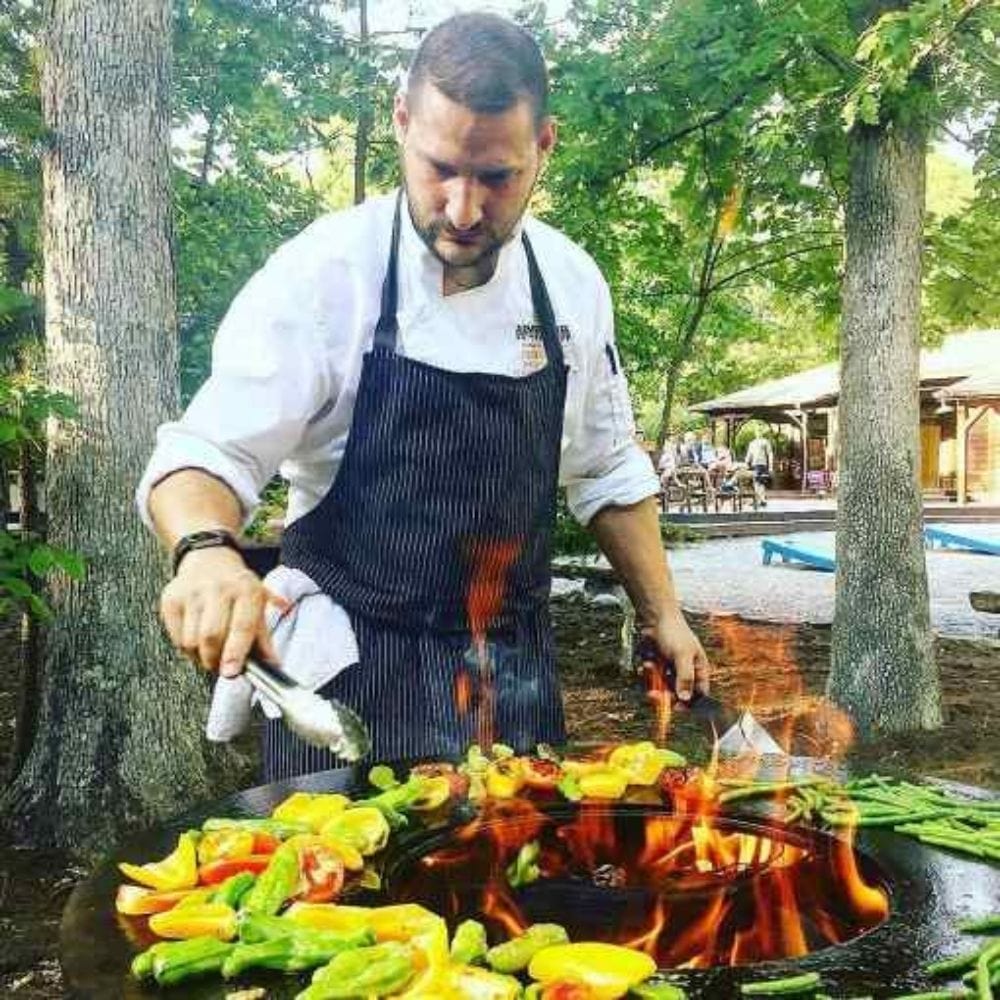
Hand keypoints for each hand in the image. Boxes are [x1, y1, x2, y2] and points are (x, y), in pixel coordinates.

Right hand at [159, 546, 288, 675]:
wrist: (209, 559)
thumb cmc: (238, 589)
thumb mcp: (259, 605)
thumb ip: (265, 637)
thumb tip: (273, 666)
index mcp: (247, 590)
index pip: (241, 626)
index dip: (235, 652)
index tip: (231, 672)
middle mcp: (219, 588)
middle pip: (211, 637)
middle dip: (215, 660)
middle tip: (221, 666)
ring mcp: (192, 593)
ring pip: (191, 641)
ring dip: (200, 656)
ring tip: (210, 650)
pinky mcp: (171, 599)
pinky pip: (176, 638)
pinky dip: (186, 647)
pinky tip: (196, 638)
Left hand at [638, 609, 709, 702]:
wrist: (654, 617)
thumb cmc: (674, 632)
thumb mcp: (682, 655)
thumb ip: (685, 677)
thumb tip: (686, 699)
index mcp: (699, 669)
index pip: (698, 694)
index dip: (689, 703)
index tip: (676, 708)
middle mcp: (686, 671)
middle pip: (678, 694)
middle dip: (665, 693)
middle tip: (653, 695)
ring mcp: (671, 669)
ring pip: (663, 687)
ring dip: (655, 679)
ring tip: (650, 664)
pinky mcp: (658, 667)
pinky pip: (653, 678)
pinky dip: (649, 673)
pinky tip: (647, 662)